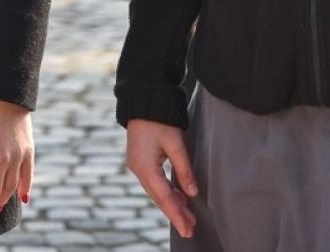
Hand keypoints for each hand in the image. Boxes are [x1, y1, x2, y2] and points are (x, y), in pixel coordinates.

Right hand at [125, 119, 197, 238]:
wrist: (143, 100)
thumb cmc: (159, 119)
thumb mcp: (175, 143)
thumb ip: (184, 169)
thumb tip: (192, 192)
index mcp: (144, 167)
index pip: (164, 197)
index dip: (177, 214)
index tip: (187, 229)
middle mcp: (138, 169)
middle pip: (159, 197)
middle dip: (175, 213)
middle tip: (190, 229)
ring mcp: (138, 165)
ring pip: (157, 191)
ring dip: (172, 204)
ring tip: (188, 217)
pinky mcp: (141, 161)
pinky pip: (155, 182)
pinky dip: (167, 192)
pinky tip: (179, 197)